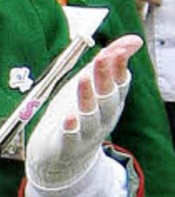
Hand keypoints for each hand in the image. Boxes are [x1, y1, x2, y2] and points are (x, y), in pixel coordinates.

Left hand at [25, 34, 141, 192]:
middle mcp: (104, 117)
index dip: (119, 66)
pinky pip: (72, 137)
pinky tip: (69, 118)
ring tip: (83, 79)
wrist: (62, 156)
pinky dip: (71, 127)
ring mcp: (87, 132)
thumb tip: (134, 40)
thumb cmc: (79, 113)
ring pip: (90, 115)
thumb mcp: (94, 85)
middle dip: (105, 76)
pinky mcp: (69, 145)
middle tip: (101, 57)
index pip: (120, 82)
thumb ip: (111, 61)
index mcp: (112, 101)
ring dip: (87, 97)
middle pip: (107, 96)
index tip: (117, 50)